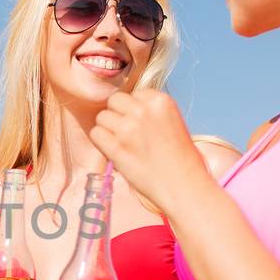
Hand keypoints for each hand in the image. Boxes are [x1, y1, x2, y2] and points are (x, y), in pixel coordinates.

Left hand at [91, 90, 202, 207]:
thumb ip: (150, 111)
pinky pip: (96, 133)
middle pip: (114, 101)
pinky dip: (102, 143)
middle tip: (128, 134)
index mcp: (161, 101)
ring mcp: (128, 128)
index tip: (143, 125)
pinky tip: (116, 152)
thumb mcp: (172, 122)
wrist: (183, 186)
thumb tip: (125, 108)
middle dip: (118, 116)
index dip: (133, 110)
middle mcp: (143, 110)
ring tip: (124, 145)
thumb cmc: (180, 158)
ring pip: (102, 117)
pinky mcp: (116, 147)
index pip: (133, 94)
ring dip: (108, 130)